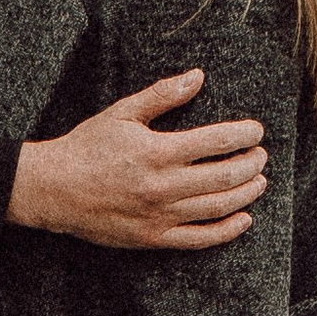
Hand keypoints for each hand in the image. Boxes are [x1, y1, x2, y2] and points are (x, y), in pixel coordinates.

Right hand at [9, 76, 266, 247]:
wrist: (54, 189)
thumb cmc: (87, 146)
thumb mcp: (122, 113)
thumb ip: (162, 95)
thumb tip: (197, 76)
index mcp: (157, 151)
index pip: (216, 142)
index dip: (243, 135)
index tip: (257, 131)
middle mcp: (163, 185)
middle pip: (224, 176)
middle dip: (251, 164)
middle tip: (262, 156)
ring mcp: (160, 215)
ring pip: (217, 207)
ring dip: (246, 194)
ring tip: (260, 182)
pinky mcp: (154, 237)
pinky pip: (199, 238)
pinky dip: (227, 230)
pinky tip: (243, 219)